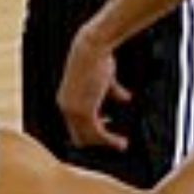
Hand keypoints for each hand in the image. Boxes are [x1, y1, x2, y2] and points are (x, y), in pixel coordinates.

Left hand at [57, 25, 131, 149]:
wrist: (92, 48)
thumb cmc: (98, 58)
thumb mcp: (105, 78)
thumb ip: (113, 91)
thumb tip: (126, 99)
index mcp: (67, 99)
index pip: (75, 124)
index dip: (91, 131)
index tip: (108, 129)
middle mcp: (66, 107)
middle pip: (80, 135)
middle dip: (98, 141)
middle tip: (117, 143)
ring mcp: (73, 110)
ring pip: (88, 137)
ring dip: (107, 142)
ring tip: (123, 144)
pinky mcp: (84, 111)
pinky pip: (97, 132)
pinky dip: (110, 140)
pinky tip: (122, 141)